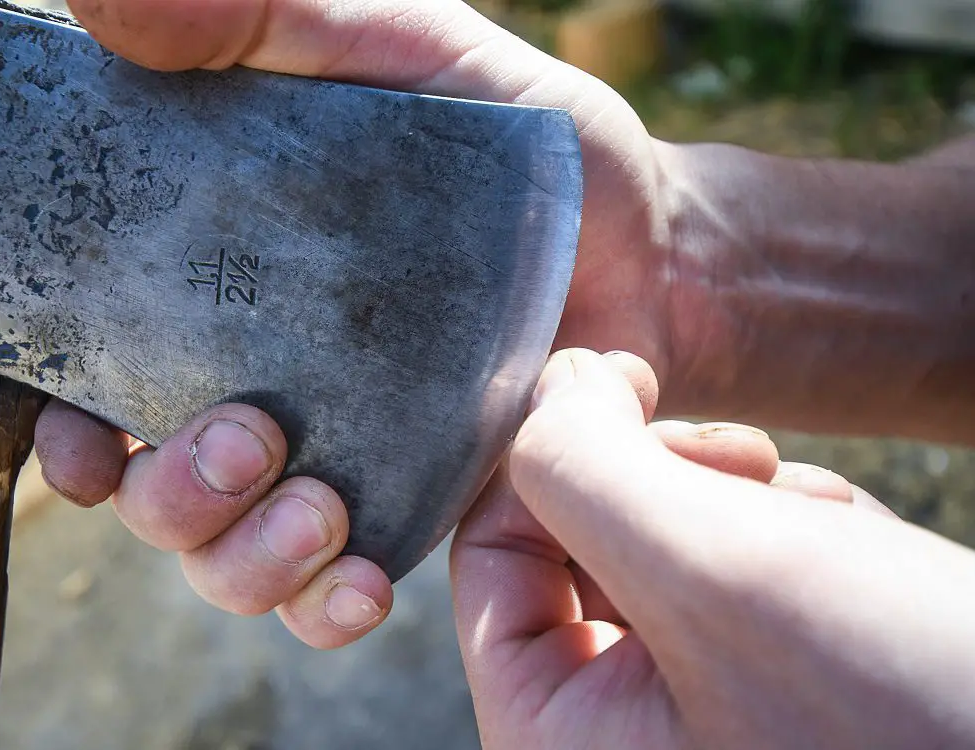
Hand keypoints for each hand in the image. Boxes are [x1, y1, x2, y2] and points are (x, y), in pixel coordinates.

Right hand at [35, 0, 687, 645]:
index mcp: (219, 292)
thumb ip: (264, 22)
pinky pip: (329, 597)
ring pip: (225, 563)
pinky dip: (326, 607)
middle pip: (151, 496)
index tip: (85, 438)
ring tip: (319, 510)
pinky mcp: (404, 511)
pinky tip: (362, 584)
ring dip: (244, 561)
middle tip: (250, 440)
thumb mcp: (393, 51)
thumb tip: (101, 5)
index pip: (95, 382)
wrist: (645, 240)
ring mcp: (328, 460)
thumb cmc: (510, 138)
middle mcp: (254, 388)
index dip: (65, 430)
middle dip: (172, 498)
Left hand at [451, 349, 974, 748]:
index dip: (544, 454)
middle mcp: (616, 741)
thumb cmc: (907, 710)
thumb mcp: (717, 571)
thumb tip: (552, 387)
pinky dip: (799, 541)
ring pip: (672, 551)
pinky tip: (858, 557)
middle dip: (667, 484)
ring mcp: (703, 719)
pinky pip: (748, 580)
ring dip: (746, 509)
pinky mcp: (781, 697)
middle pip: (580, 548)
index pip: (487, 560)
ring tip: (826, 533)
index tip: (620, 382)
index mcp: (557, 744)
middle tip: (749, 469)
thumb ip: (588, 469)